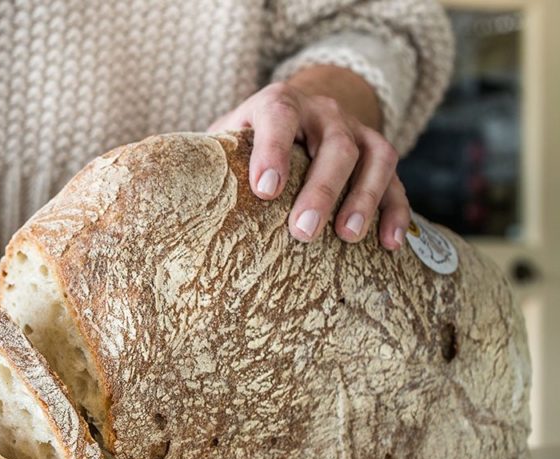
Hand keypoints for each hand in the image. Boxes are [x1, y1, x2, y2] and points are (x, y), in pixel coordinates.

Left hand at [208, 67, 409, 249]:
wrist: (299, 111)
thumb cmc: (249, 137)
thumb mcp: (228, 137)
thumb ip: (211, 158)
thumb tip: (172, 194)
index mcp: (279, 103)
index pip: (278, 117)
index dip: (273, 151)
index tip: (265, 190)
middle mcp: (324, 112)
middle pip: (334, 144)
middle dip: (320, 189)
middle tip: (302, 231)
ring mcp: (358, 130)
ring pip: (375, 157)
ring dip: (364, 198)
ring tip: (347, 237)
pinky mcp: (380, 155)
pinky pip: (397, 180)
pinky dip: (396, 212)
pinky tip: (389, 244)